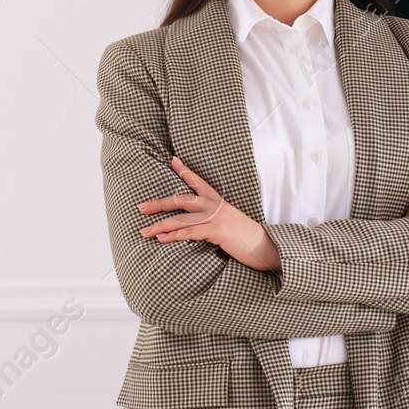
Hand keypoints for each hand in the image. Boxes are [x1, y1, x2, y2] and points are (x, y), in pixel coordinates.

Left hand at [139, 156, 280, 271]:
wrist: (266, 248)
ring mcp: (217, 218)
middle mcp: (217, 207)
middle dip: (160, 203)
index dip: (185, 171)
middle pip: (183, 200)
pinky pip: (189, 232)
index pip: (200, 183)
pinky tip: (161, 239)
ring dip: (160, 225)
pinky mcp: (218, 231)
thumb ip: (216, 220)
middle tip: (141, 206)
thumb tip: (198, 225)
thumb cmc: (248, 239)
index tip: (173, 160)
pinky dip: (173, 236)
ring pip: (182, 218)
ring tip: (144, 231)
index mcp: (221, 203)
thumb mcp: (232, 224)